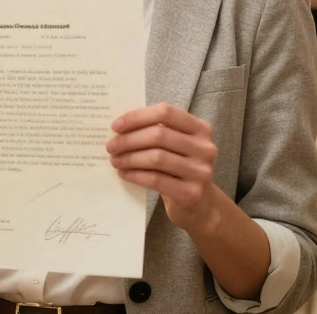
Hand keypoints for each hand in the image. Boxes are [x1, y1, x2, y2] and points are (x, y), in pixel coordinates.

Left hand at [106, 103, 219, 232]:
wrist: (199, 204)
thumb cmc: (179, 168)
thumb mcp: (175, 146)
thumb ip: (156, 132)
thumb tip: (119, 126)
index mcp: (201, 129)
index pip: (166, 113)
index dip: (137, 117)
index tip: (116, 126)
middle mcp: (205, 148)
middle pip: (158, 135)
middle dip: (129, 140)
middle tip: (110, 146)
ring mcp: (201, 171)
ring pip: (156, 158)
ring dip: (129, 158)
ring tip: (115, 160)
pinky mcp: (191, 193)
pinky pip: (156, 179)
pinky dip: (135, 175)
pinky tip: (124, 173)